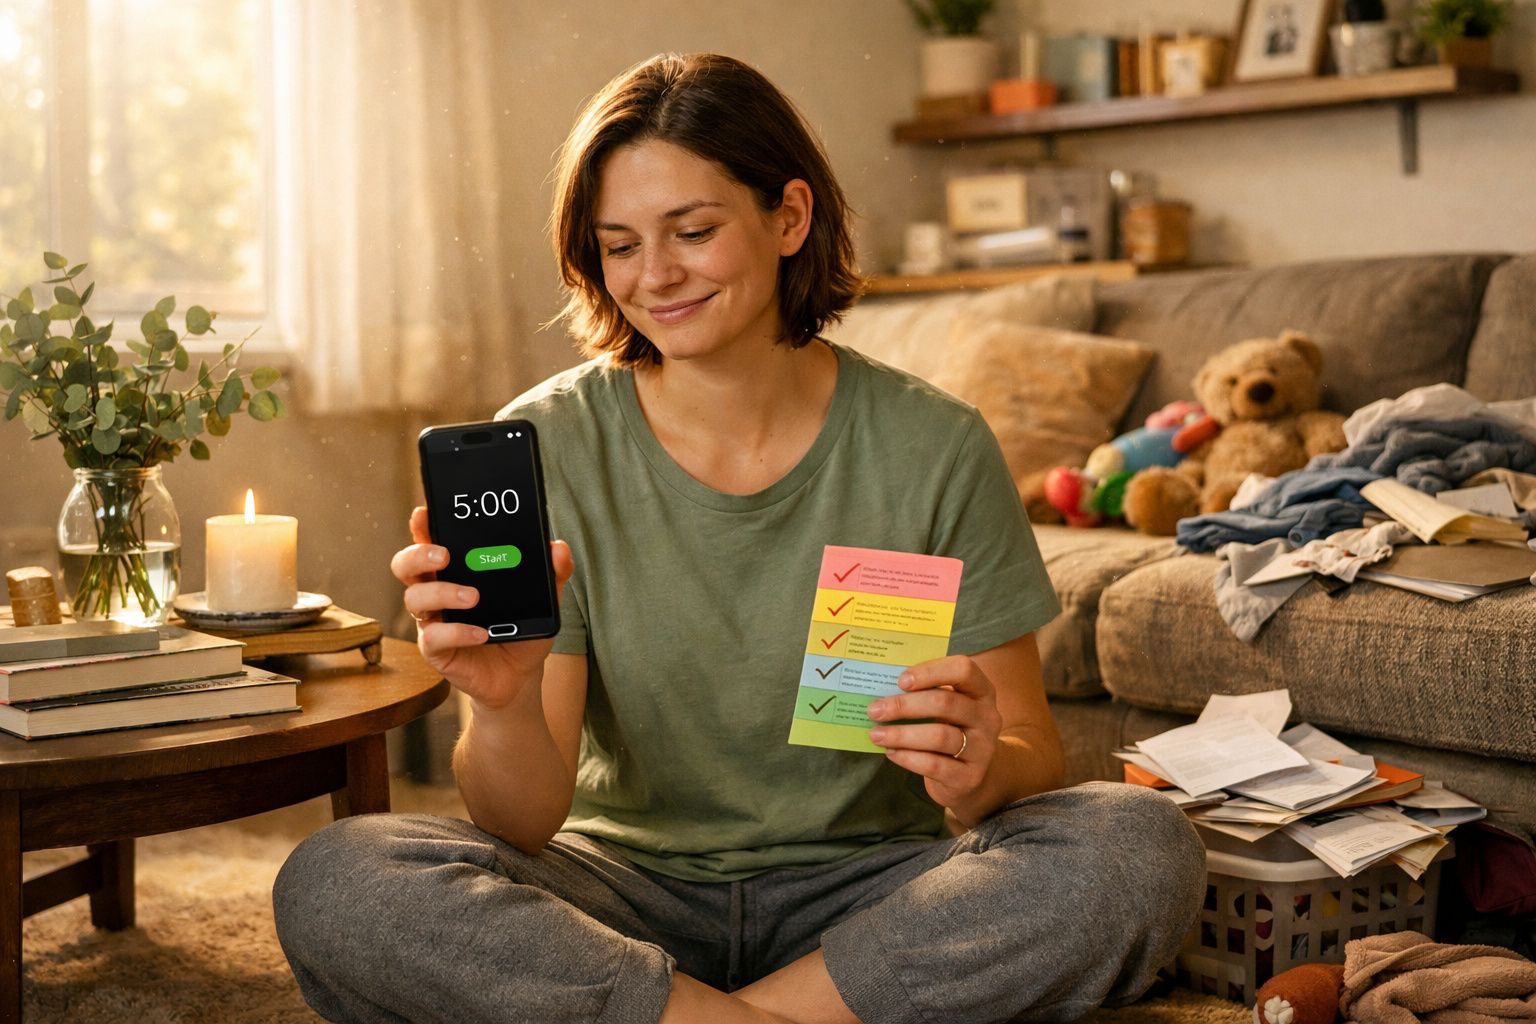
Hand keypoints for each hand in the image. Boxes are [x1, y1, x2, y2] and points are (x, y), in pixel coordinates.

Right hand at [390, 506, 573, 708]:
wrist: (520, 675)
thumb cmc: (520, 629)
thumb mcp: (543, 600)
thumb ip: (552, 573)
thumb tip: (559, 548)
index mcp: (455, 570)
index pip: (429, 541)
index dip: (421, 526)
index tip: (425, 513)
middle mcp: (436, 591)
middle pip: (405, 565)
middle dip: (418, 554)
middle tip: (444, 555)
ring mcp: (432, 620)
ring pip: (414, 598)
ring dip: (443, 593)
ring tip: (473, 597)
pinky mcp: (436, 649)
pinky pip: (434, 637)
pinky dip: (457, 632)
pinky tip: (481, 634)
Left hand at [866, 655, 1001, 810]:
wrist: (968, 776)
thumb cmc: (950, 729)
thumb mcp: (946, 707)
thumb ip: (924, 693)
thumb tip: (882, 689)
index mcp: (982, 691)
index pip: (963, 670)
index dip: (931, 672)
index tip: (901, 681)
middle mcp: (987, 717)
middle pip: (945, 703)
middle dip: (904, 706)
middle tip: (875, 710)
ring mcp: (982, 749)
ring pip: (939, 736)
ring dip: (901, 734)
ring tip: (876, 735)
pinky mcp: (970, 777)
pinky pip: (935, 765)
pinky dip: (908, 758)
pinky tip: (891, 753)